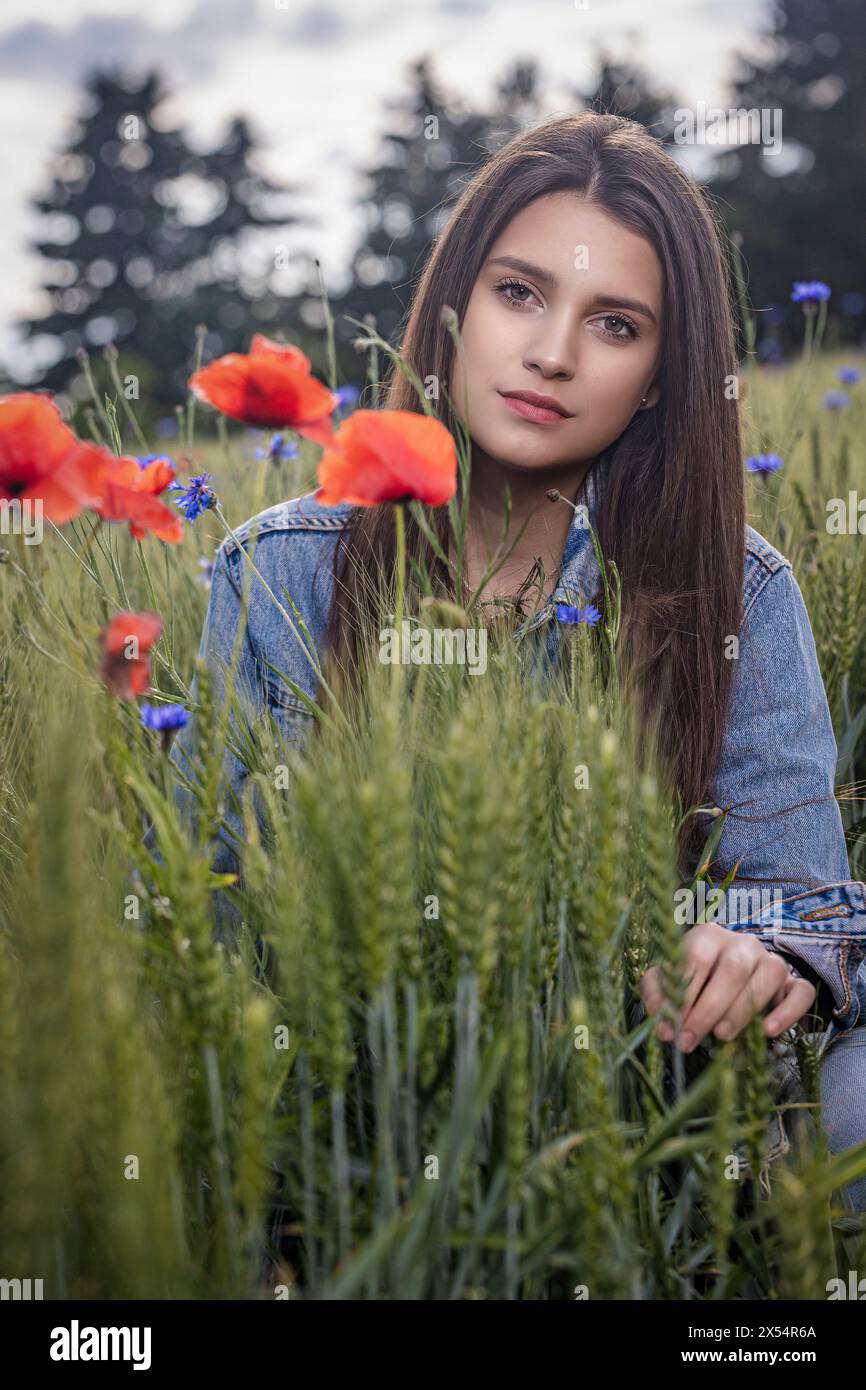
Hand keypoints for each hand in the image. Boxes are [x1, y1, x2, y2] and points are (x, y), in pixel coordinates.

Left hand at [639, 922, 816, 1051]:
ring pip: (767, 977)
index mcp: (709, 936)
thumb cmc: (696, 979)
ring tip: (721, 1036)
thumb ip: (659, 995)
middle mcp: (744, 943)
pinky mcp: (794, 982)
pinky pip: (801, 992)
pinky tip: (768, 1031)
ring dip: (742, 1010)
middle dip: (709, 1008)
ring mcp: (772, 961)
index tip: (671, 1028)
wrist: (731, 979)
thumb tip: (662, 1025)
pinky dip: (787, 1012)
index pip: (696, 959)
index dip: (682, 995)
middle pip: (732, 969)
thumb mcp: (669, 981)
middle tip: (690, 1039)